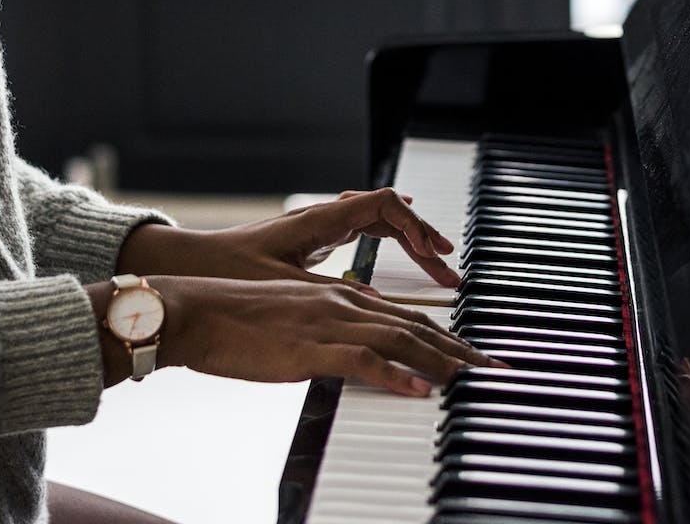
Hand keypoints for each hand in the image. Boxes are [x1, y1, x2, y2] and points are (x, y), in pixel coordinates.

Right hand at [91, 275, 499, 394]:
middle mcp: (343, 305)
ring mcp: (328, 323)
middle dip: (462, 349)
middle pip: (417, 326)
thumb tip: (354, 355)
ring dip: (443, 360)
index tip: (477, 356)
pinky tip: (421, 389)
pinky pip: (362, 361)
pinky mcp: (308, 347)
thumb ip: (329, 335)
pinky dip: (396, 375)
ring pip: (399, 339)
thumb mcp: (294, 324)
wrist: (192, 311)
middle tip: (496, 369)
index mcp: (341, 298)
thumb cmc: (236, 324)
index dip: (448, 336)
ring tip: (475, 378)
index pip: (408, 318)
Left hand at [115, 188, 460, 295]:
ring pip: (374, 218)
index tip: (437, 257)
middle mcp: (320, 217)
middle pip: (387, 211)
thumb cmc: (223, 275)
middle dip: (422, 236)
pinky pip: (359, 228)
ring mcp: (315, 226)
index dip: (417, 230)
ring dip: (406, 237)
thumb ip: (330, 296)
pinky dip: (385, 237)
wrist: (182, 270)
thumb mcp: (282, 290)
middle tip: (447, 265)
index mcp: (319, 220)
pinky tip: (395, 251)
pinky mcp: (307, 241)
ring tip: (434, 258)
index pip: (385, 207)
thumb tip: (377, 307)